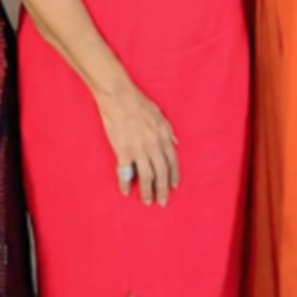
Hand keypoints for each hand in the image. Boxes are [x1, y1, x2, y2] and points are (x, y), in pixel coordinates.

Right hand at [95, 83, 179, 206]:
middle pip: (161, 173)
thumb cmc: (138, 102)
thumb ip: (169, 131)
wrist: (119, 95)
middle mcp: (153, 145)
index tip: (173, 187)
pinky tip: (125, 192)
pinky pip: (125, 173)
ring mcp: (138, 149)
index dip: (173, 176)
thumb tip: (177, 144)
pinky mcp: (123, 151)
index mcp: (163, 136)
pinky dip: (125, 184)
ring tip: (147, 201)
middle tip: (162, 201)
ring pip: (146, 177)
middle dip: (162, 189)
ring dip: (147, 191)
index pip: (172, 162)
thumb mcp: (160, 114)